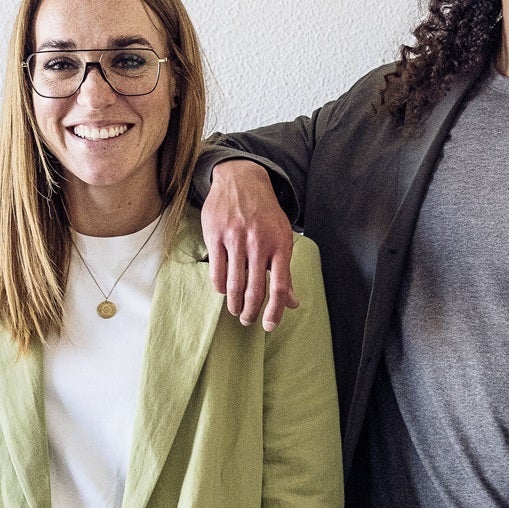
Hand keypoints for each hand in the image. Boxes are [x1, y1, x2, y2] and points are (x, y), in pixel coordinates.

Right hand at [201, 160, 299, 329]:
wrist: (242, 180)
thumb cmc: (265, 215)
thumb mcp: (282, 238)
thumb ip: (285, 273)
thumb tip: (292, 304)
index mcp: (280, 246)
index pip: (279, 287)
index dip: (274, 311)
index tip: (269, 326)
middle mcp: (259, 243)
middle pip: (255, 289)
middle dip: (250, 312)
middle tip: (247, 321)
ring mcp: (236, 239)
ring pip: (234, 284)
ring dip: (234, 304)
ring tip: (235, 310)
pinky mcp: (216, 235)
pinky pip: (217, 271)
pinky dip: (220, 287)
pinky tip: (224, 291)